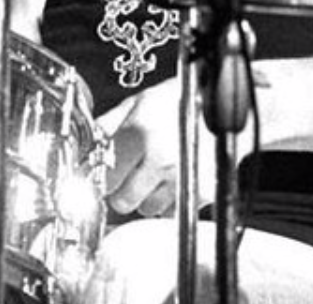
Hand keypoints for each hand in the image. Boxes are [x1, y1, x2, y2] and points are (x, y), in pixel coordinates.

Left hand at [99, 79, 219, 217]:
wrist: (224, 105)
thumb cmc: (181, 99)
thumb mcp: (139, 101)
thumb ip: (109, 125)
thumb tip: (89, 145)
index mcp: (140, 133)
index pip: (105, 177)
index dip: (101, 177)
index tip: (102, 173)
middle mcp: (159, 159)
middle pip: (122, 201)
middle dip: (119, 190)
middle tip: (126, 174)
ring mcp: (180, 178)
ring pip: (146, 209)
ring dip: (144, 197)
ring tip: (152, 173)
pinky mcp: (199, 191)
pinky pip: (171, 212)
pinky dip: (167, 202)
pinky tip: (169, 179)